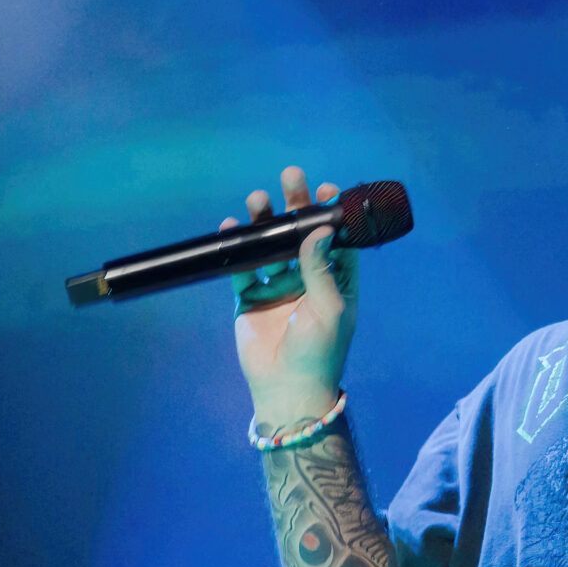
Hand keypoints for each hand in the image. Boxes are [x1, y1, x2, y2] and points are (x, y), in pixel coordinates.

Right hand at [228, 164, 358, 426]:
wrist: (286, 389)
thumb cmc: (318, 351)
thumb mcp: (328, 307)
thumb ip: (320, 267)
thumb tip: (319, 228)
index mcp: (336, 282)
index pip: (335, 239)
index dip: (330, 214)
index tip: (325, 189)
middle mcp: (307, 280)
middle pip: (301, 234)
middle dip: (296, 205)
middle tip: (291, 177)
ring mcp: (277, 287)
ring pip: (271, 246)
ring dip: (265, 221)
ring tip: (257, 199)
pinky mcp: (250, 298)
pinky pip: (243, 267)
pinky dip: (237, 248)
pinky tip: (231, 228)